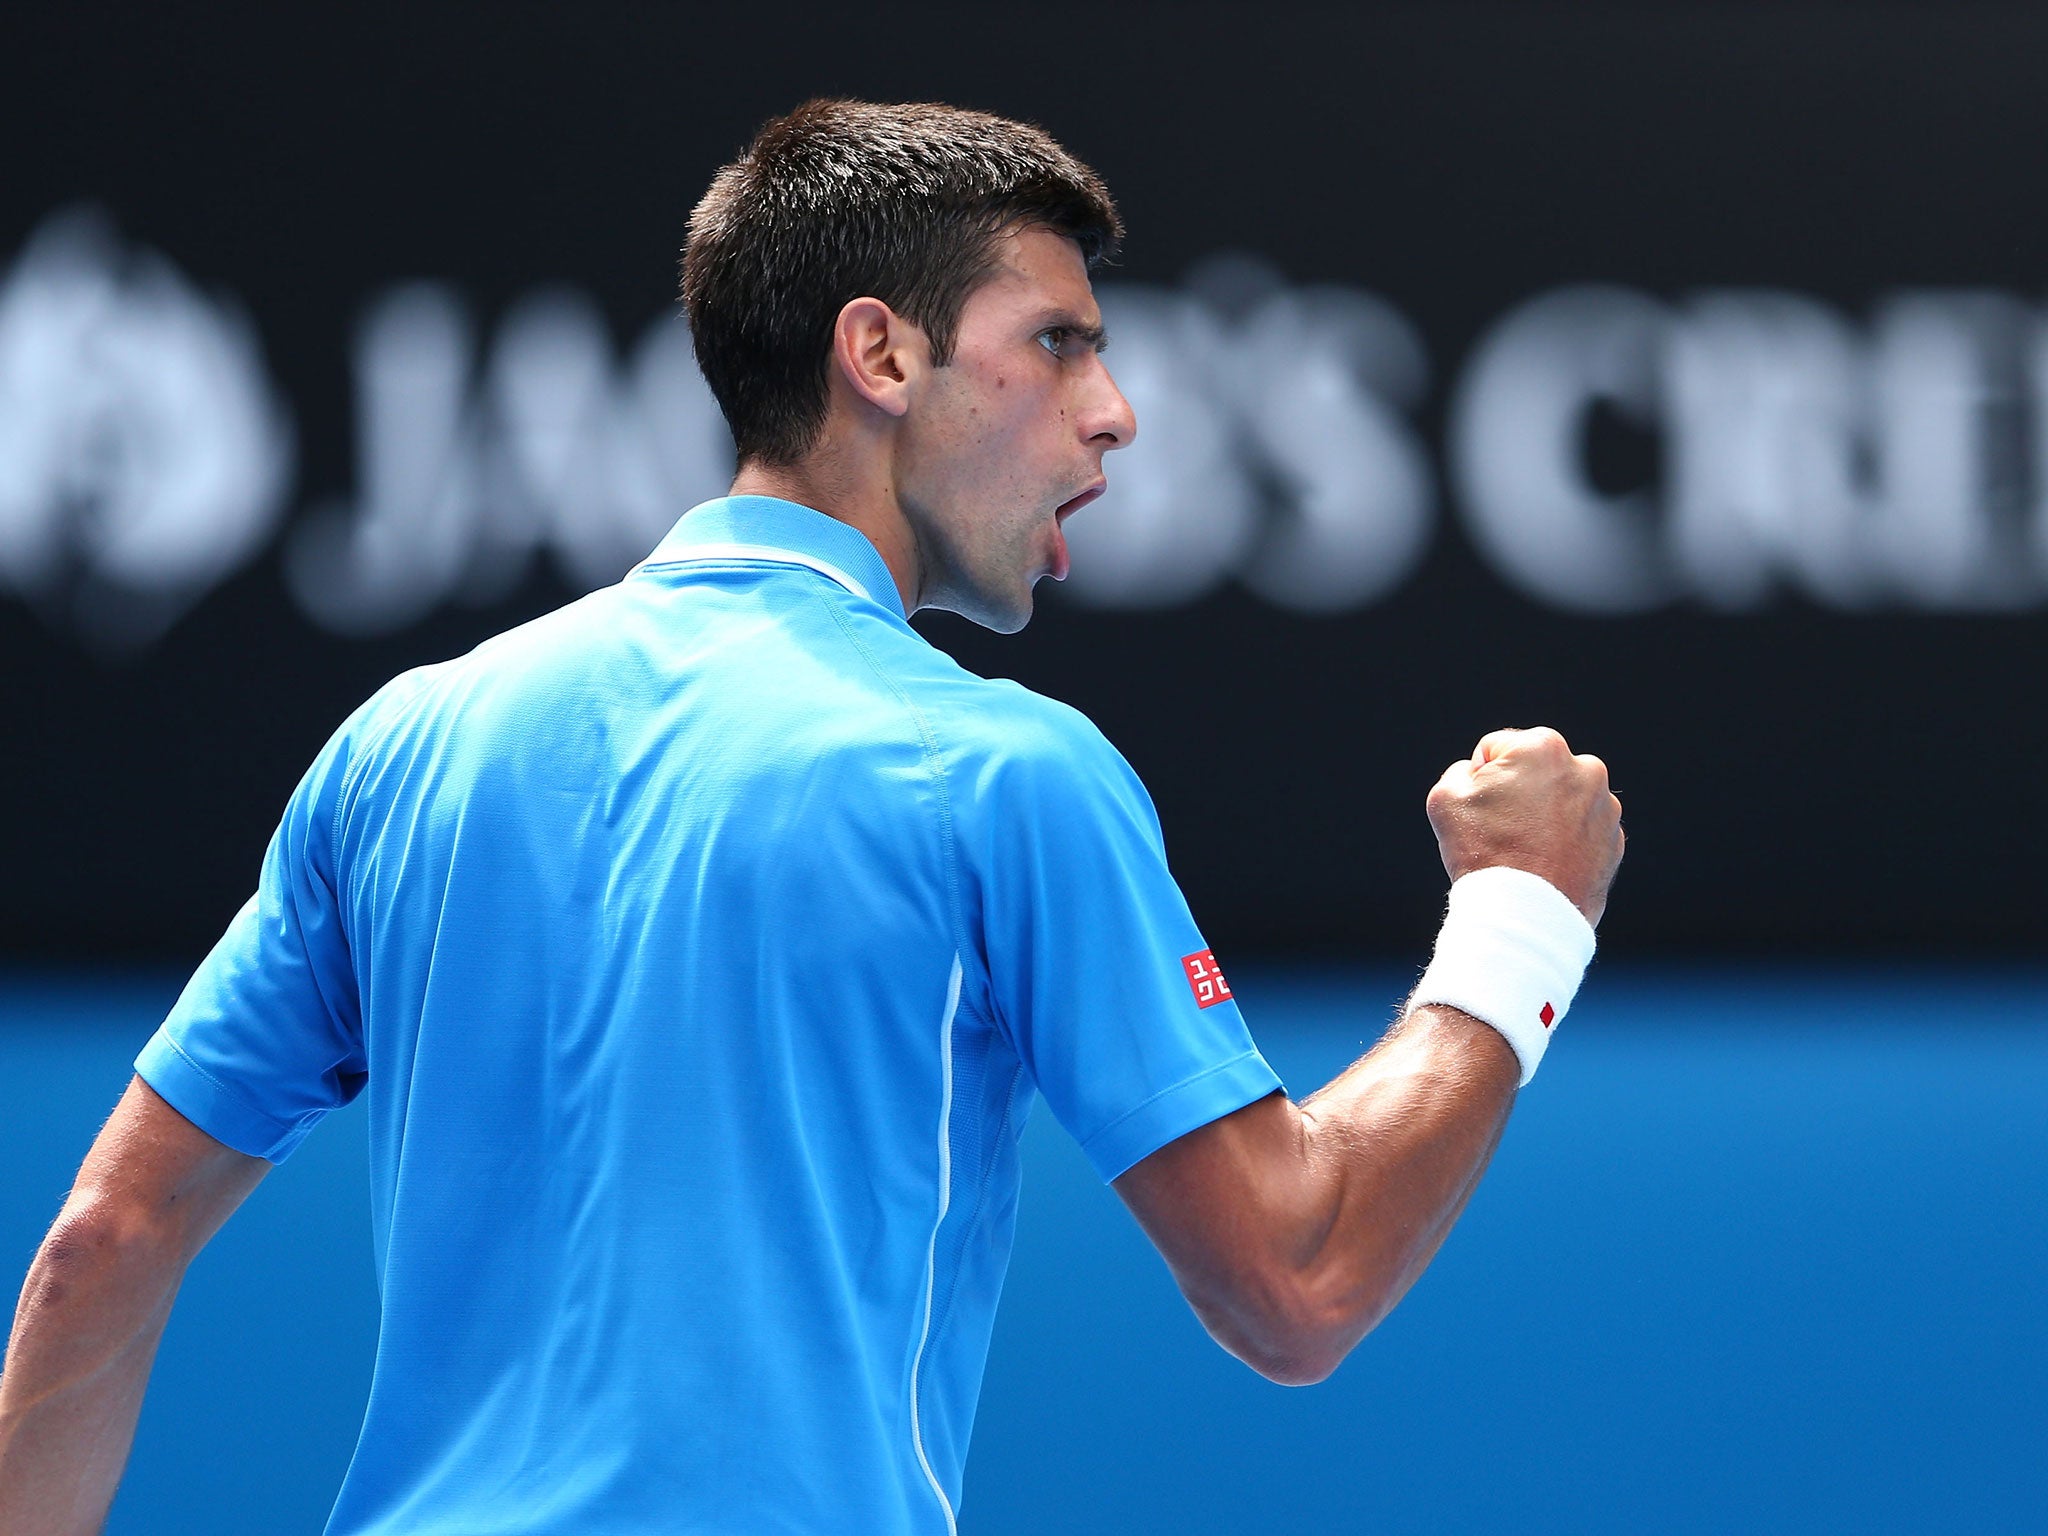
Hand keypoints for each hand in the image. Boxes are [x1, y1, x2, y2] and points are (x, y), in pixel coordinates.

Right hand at [1425, 726, 1624, 925]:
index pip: (1497, 750)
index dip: (1479, 779)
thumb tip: (1478, 775)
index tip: (1481, 810)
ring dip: (1543, 818)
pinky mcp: (1614, 842)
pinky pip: (1580, 832)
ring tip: (1524, 851)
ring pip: (1560, 802)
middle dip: (1518, 794)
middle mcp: (1585, 769)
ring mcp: (1605, 808)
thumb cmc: (1482, 852)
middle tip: (1502, 830)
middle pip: (1535, 773)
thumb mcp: (1446, 797)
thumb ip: (1461, 771)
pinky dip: (1563, 843)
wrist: (1525, 914)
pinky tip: (1545, 865)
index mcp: (1544, 747)